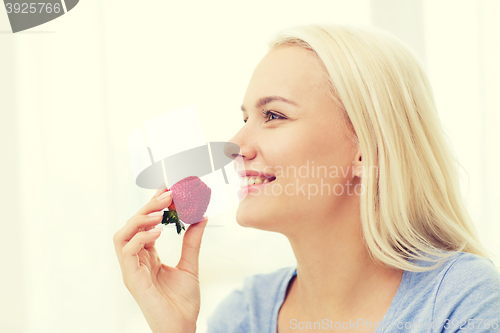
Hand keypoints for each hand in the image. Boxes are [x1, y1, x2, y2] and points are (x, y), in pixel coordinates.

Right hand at [113, 186, 207, 332]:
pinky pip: (127, 251)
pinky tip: (158, 231)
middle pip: (133, 225)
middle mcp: (136, 260)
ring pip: (122, 234)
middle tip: (169, 193)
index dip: (153, 205)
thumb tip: (200, 216)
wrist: (181, 327)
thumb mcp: (190, 265)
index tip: (168, 188)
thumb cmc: (182, 302)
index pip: (145, 224)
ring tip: (162, 210)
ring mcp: (132, 270)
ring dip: (141, 218)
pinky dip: (141, 237)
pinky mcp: (132, 279)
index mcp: (147, 256)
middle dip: (149, 206)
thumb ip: (192, 241)